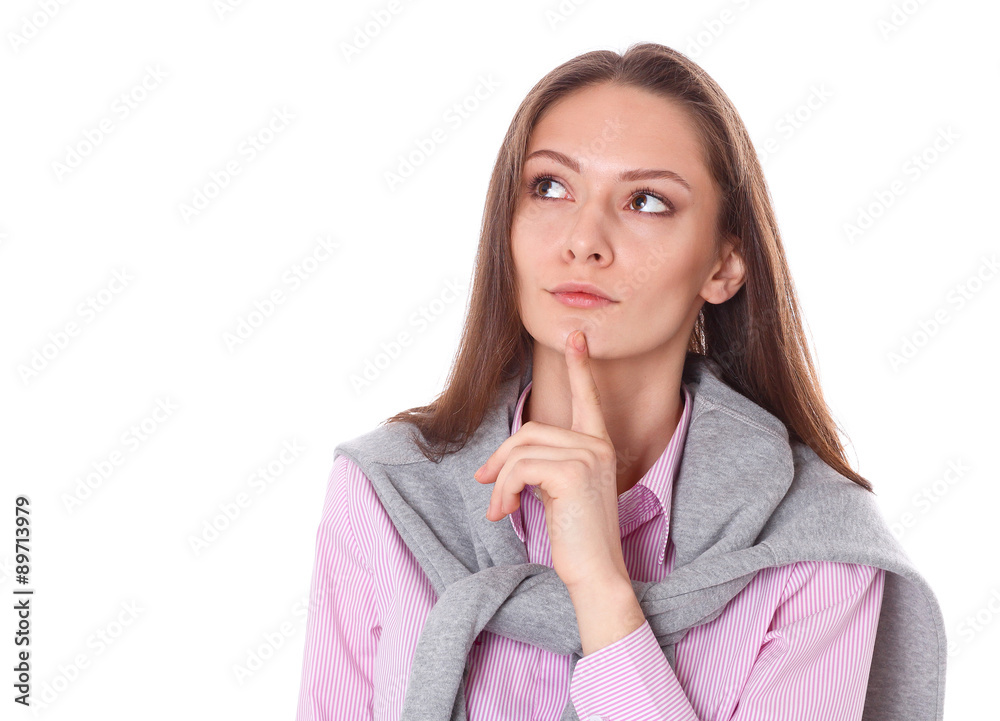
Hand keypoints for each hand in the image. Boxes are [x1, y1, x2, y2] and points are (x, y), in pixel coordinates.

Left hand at [474, 330, 628, 591]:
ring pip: (520, 450)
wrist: (596, 573)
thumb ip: (545, 465)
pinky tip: (506, 512)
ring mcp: (587, 456)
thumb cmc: (576, 538)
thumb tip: (501, 462)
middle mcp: (597, 444)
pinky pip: (519, 468)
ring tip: (499, 508)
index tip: (576, 336)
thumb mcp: (560, 493)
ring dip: (500, 481)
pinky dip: (503, 490)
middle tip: (485, 484)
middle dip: (501, 457)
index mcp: (598, 446)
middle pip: (530, 430)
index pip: (587, 399)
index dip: (580, 367)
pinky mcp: (571, 473)